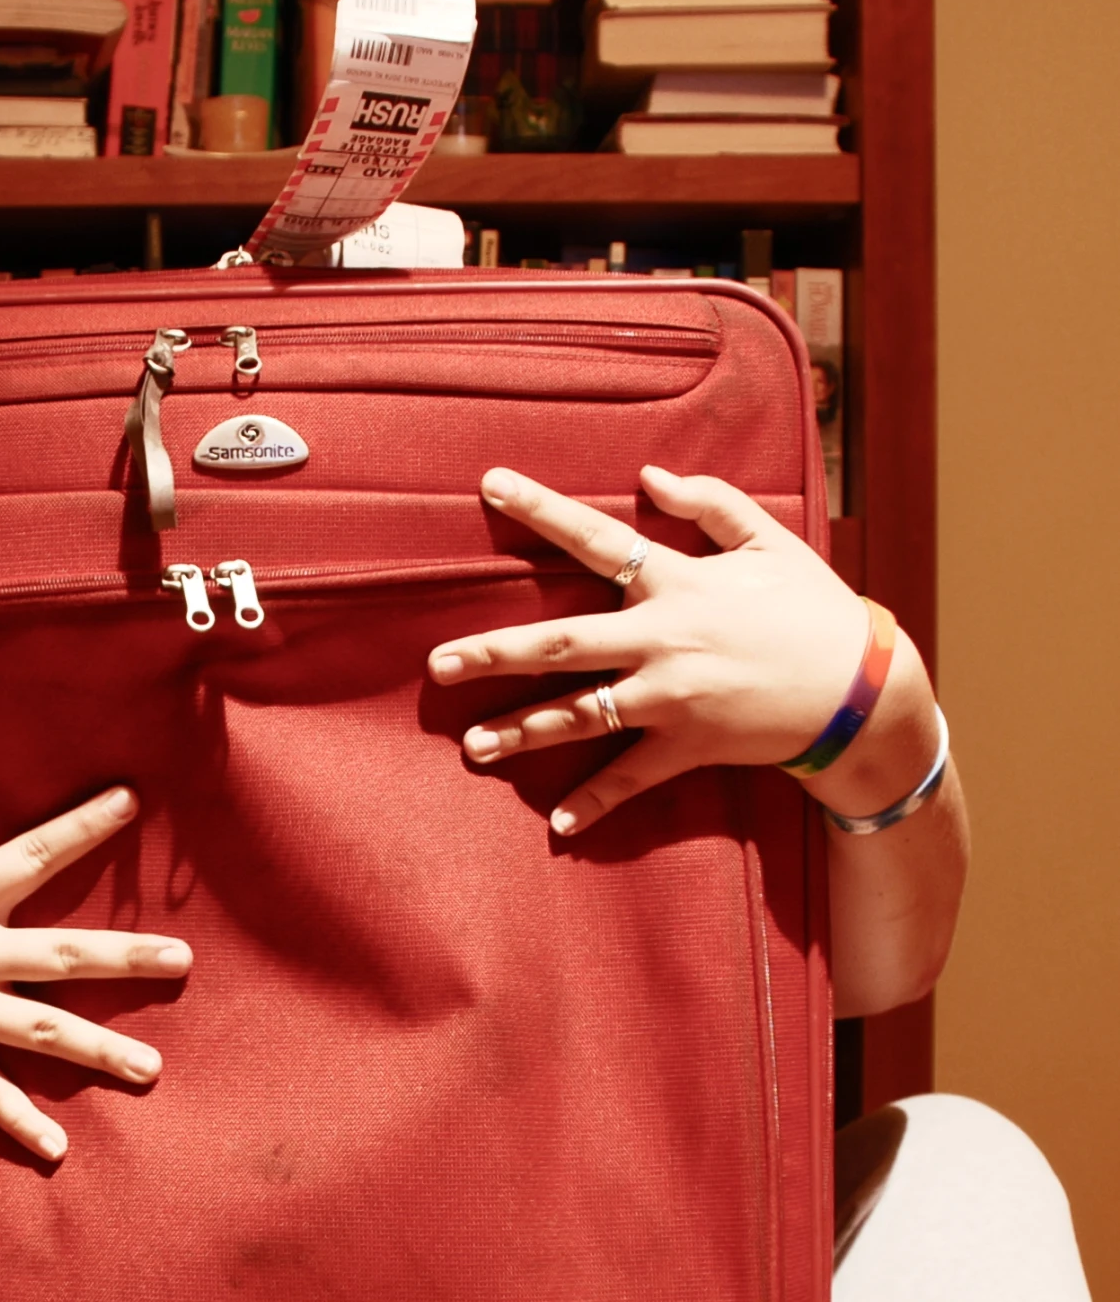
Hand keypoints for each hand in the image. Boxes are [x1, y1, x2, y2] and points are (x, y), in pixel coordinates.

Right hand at [0, 724, 189, 1162]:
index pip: (29, 856)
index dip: (81, 827)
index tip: (131, 803)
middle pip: (62, 956)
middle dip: (127, 958)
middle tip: (184, 961)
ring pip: (43, 1034)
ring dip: (101, 1053)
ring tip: (153, 1070)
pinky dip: (21, 1124)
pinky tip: (60, 1151)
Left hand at [427, 464, 912, 835]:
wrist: (861, 690)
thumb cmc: (813, 609)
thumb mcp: (769, 540)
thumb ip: (708, 501)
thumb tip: (648, 476)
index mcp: (677, 582)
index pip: (596, 538)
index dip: (541, 510)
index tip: (490, 485)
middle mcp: (662, 640)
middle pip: (563, 642)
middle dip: (496, 652)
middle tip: (439, 664)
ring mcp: (671, 699)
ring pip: (581, 716)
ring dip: (523, 732)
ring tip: (471, 746)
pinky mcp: (688, 746)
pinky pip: (632, 778)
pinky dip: (597, 803)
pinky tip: (557, 825)